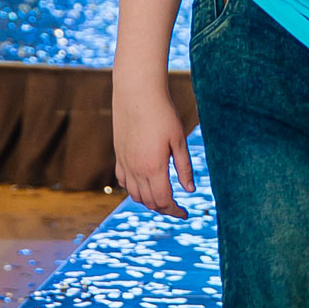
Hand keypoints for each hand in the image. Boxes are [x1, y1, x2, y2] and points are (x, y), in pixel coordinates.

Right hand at [113, 86, 194, 219]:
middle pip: (149, 202)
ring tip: (163, 199)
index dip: (175, 211)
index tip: (186, 214)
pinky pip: (124, 182)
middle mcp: (136, 170)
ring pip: (135, 195)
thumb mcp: (179, 141)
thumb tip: (190, 190)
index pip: (163, 201)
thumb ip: (184, 167)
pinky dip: (135, 190)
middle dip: (164, 209)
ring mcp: (125, 163)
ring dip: (149, 202)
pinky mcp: (119, 155)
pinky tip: (145, 185)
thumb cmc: (162, 114)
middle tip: (178, 208)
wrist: (137, 93)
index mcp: (153, 168)